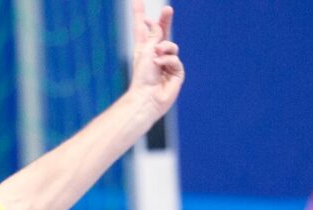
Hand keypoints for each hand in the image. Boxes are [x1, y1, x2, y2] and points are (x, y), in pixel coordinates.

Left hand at [129, 0, 184, 117]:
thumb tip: (155, 22)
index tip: (136, 1)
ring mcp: (167, 63)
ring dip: (165, 48)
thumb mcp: (146, 52)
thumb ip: (153, 36)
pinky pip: (175, 59)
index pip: (143, 29)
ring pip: (172, 46)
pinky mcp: (176, 73)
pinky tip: (161, 66)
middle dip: (165, 21)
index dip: (140, 15)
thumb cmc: (142, 77)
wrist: (147, 97)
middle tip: (167, 9)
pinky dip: (168, 60)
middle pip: (162, 33)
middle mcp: (155, 54)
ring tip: (157, 56)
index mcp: (144, 49)